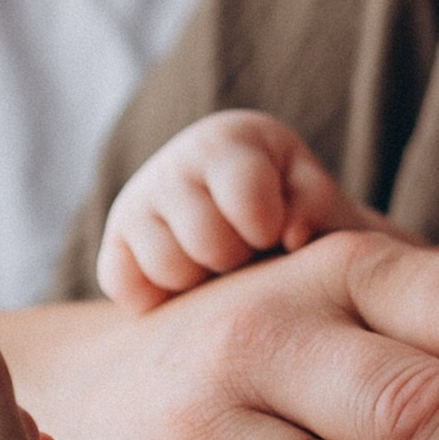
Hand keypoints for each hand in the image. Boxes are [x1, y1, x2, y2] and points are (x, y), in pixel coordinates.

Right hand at [97, 111, 378, 311]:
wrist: (262, 248)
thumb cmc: (303, 224)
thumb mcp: (325, 207)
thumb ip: (320, 209)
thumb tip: (293, 234)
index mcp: (231, 140)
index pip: (241, 191)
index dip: (264, 226)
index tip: (275, 235)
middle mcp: (175, 163)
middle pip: (205, 238)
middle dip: (235, 259)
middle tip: (248, 258)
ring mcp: (138, 204)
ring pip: (165, 266)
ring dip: (201, 282)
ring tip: (222, 272)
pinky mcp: (113, 246)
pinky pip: (124, 285)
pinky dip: (158, 299)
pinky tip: (190, 289)